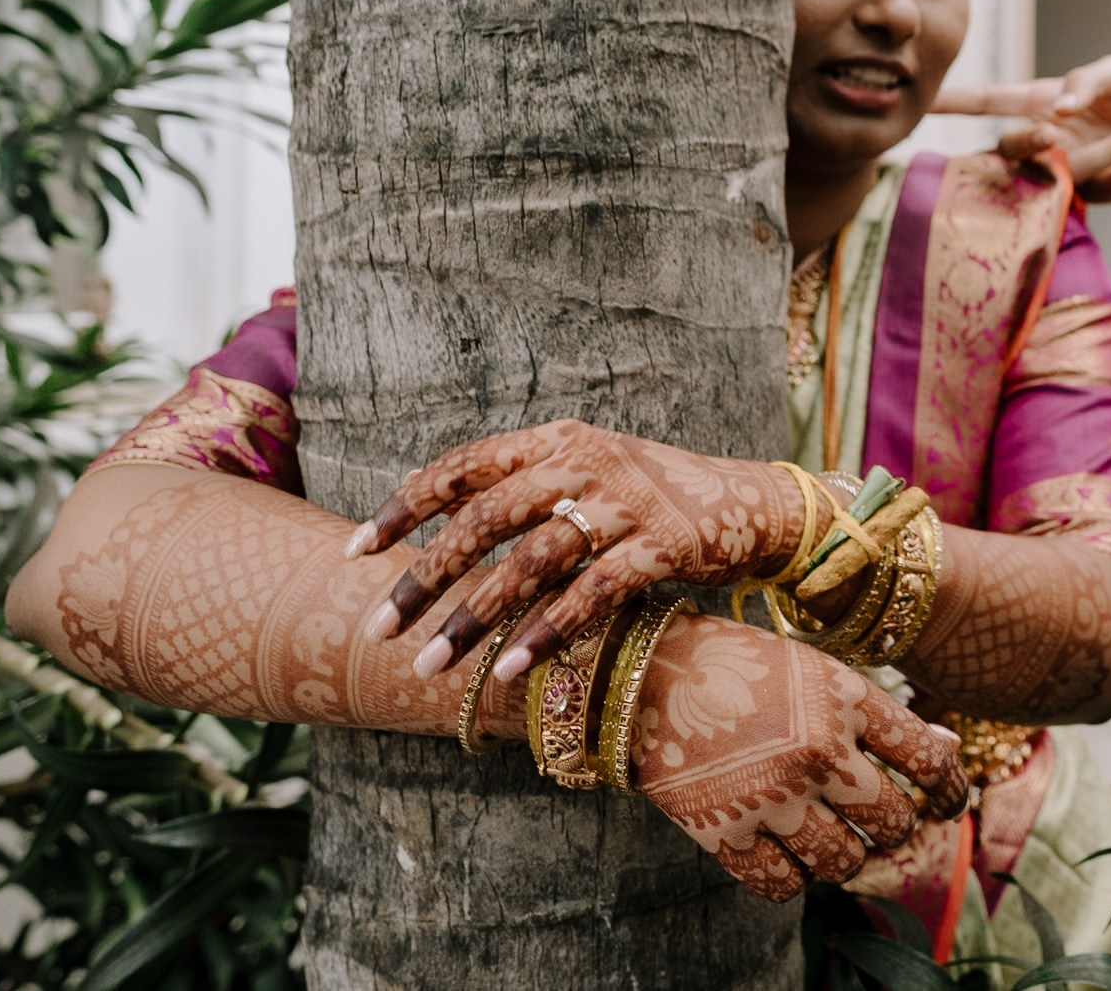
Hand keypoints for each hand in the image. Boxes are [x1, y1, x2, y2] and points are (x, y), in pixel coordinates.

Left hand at [349, 419, 801, 680]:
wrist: (754, 505)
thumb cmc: (653, 496)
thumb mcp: (586, 471)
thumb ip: (517, 485)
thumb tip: (423, 498)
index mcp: (558, 440)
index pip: (463, 465)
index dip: (405, 507)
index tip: (356, 552)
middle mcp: (588, 462)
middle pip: (486, 518)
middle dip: (425, 576)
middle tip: (378, 626)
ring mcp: (628, 503)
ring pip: (532, 562)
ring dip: (474, 617)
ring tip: (428, 664)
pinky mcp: (664, 546)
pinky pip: (593, 593)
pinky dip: (547, 632)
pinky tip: (509, 669)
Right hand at [638, 614, 968, 899]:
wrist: (644, 676)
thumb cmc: (743, 668)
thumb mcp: (819, 674)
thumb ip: (880, 716)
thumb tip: (948, 751)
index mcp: (845, 700)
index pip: (929, 760)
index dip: (951, 789)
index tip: (948, 802)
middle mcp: (817, 751)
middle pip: (893, 821)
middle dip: (894, 828)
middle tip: (877, 820)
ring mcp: (772, 796)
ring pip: (844, 862)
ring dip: (846, 858)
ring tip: (832, 838)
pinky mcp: (725, 834)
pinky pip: (784, 886)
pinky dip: (793, 879)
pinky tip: (787, 853)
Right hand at [934, 55, 1110, 200]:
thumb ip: (1086, 81)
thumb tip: (1057, 108)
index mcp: (1045, 101)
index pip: (992, 101)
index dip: (957, 103)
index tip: (924, 102)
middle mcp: (1051, 140)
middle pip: (1013, 151)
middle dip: (1024, 144)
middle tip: (1048, 132)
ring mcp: (1073, 171)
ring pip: (1071, 172)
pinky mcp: (1104, 193)